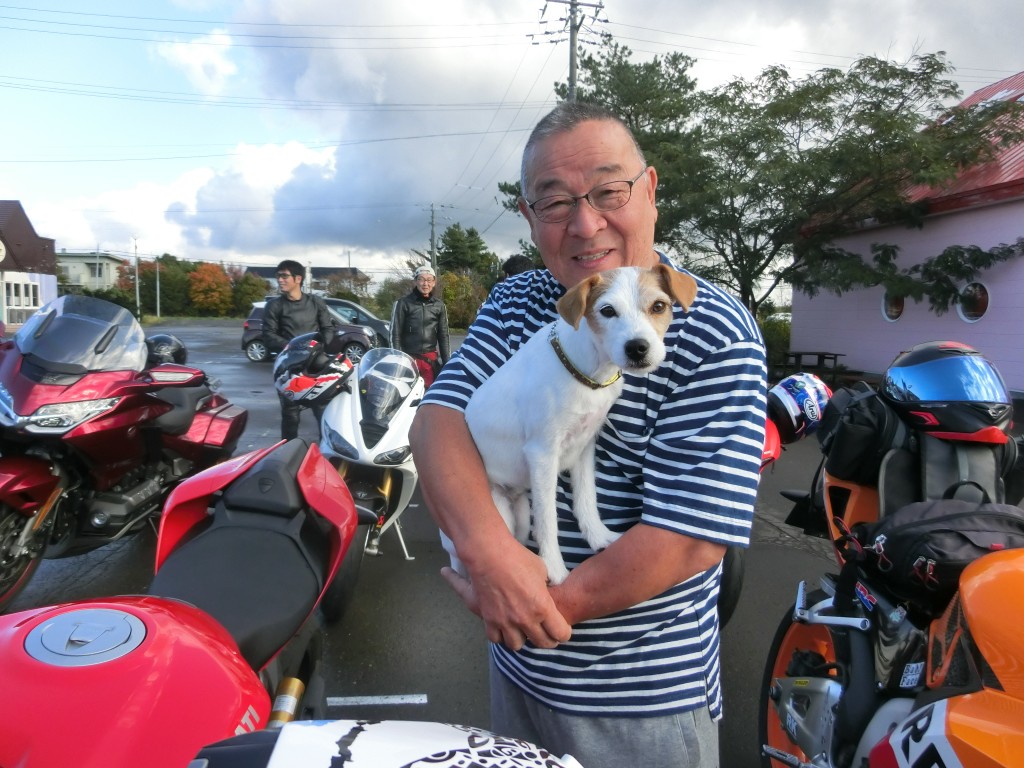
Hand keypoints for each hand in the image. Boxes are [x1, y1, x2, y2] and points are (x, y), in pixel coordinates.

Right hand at [441, 544, 571, 650]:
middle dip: (548, 640)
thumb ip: (545, 589)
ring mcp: (506, 622)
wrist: (490, 555)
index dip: (564, 633)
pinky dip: (501, 635)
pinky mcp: (489, 620)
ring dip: (522, 639)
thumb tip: (546, 593)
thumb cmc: (518, 558)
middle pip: (542, 643)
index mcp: (543, 607)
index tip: (562, 628)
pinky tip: (504, 627)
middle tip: (546, 633)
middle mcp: (526, 619)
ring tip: (522, 630)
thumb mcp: (541, 571)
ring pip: (517, 645)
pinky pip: (496, 639)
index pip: (561, 634)